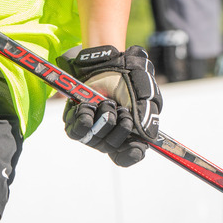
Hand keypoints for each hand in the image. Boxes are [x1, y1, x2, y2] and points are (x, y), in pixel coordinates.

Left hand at [58, 45, 162, 166]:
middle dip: (120, 126)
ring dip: (103, 117)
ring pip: (94, 138)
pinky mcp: (75, 122)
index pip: (126, 157)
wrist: (106, 64)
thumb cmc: (127, 81)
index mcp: (126, 137)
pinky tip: (90, 104)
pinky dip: (85, 115)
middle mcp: (107, 137)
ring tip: (106, 102)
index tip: (136, 146)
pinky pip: (77, 129)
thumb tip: (147, 137)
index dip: (130, 155)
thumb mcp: (145, 96)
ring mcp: (91, 131)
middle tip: (121, 109)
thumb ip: (147, 117)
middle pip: (111, 147)